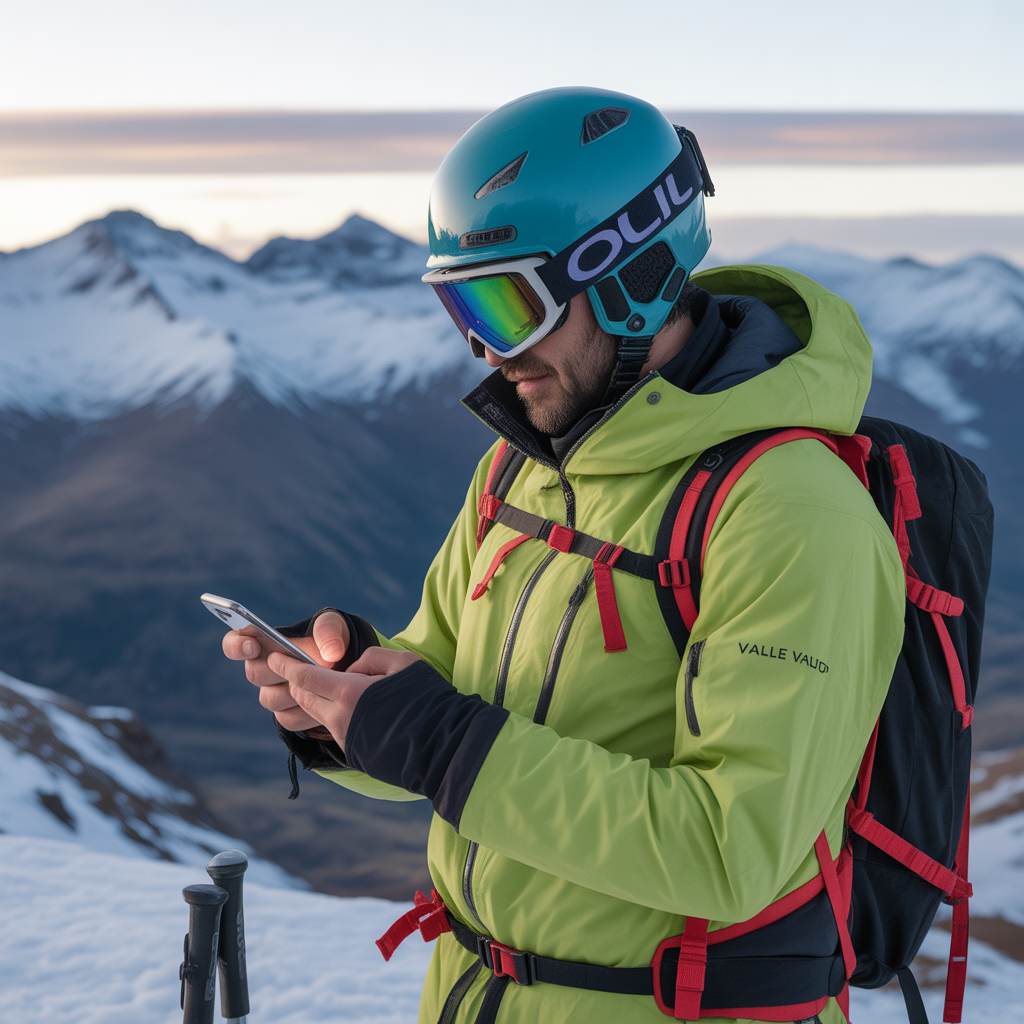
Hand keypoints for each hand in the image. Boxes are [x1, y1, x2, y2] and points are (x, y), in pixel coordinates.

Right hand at [222, 611, 350, 733]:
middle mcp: (262, 669)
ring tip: (319, 685)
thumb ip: (329, 631)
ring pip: (270, 699)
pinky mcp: (287, 714)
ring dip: (293, 692)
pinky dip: (307, 713)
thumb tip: (330, 653)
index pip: (233, 644)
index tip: (253, 645)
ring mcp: (273, 694)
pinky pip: (289, 719)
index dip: (237, 645)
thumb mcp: (334, 627)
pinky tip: (326, 705)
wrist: (345, 669)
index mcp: (263, 642)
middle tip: (301, 666)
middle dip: (277, 670)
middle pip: (254, 674)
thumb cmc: (331, 641)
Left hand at [268, 646, 420, 749]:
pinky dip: (333, 714)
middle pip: (303, 698)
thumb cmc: (429, 699)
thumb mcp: (403, 662)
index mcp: (349, 693)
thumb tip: (350, 671)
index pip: (304, 678)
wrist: (445, 747)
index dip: (286, 666)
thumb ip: (369, 659)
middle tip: (293, 669)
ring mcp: (346, 740)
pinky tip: (351, 707)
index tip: (275, 657)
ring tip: (324, 687)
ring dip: (313, 700)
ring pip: (316, 716)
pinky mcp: (354, 754)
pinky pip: (335, 729)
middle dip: (294, 682)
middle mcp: (340, 719)